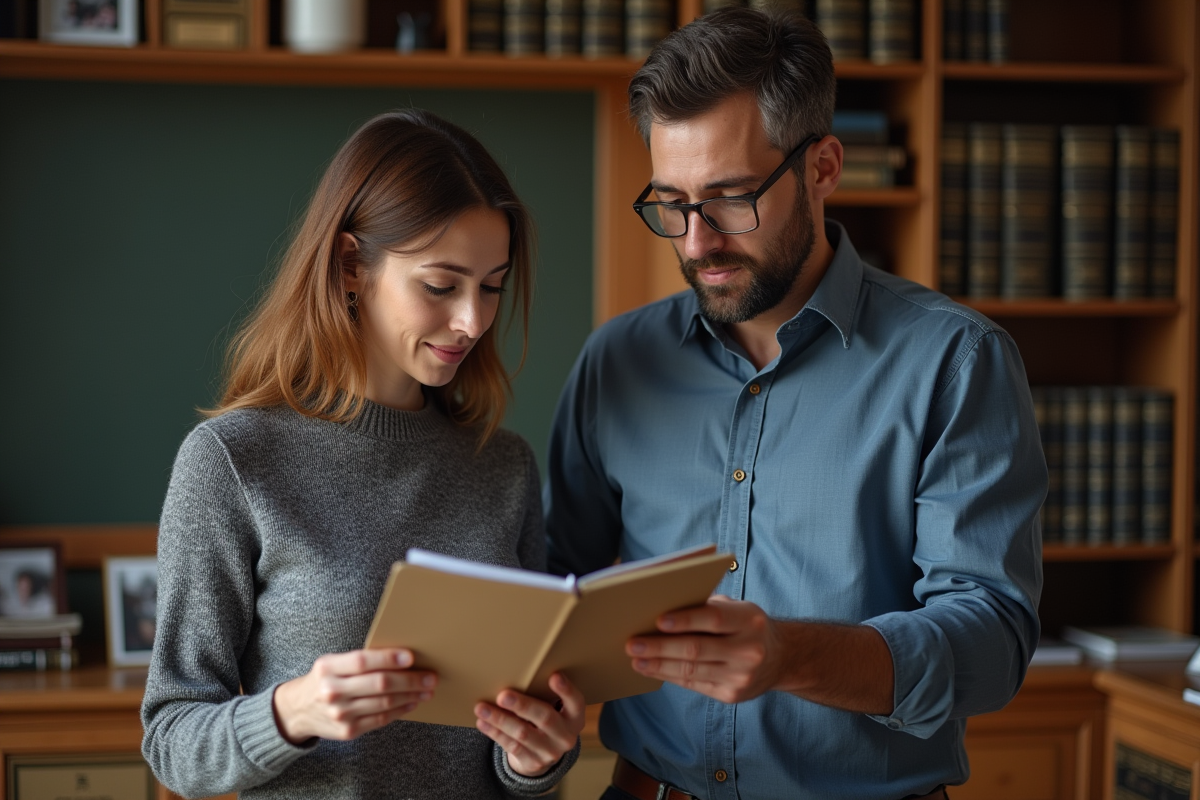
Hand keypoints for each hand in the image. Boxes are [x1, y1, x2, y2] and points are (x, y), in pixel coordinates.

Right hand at [272, 648, 436, 743]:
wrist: (297, 711)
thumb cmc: (323, 680)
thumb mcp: (331, 663)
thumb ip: (358, 661)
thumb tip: (400, 657)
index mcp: (328, 668)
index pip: (362, 661)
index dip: (388, 658)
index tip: (411, 657)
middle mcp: (332, 692)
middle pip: (379, 684)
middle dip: (410, 680)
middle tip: (430, 677)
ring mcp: (340, 714)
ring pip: (384, 704)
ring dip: (411, 696)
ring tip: (427, 690)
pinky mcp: (348, 731)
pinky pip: (381, 720)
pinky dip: (400, 710)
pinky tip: (412, 703)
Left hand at [474, 672, 585, 776]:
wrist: (543, 754)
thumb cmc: (545, 720)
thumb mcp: (553, 709)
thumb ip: (543, 696)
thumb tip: (515, 675)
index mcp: (575, 717)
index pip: (576, 702)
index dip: (566, 690)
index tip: (554, 676)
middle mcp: (566, 736)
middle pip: (545, 718)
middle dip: (522, 705)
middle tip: (503, 695)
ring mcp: (550, 752)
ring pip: (523, 733)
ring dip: (500, 719)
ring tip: (481, 708)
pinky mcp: (533, 762)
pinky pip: (511, 746)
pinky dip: (495, 733)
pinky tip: (483, 723)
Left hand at [626, 595, 783, 703]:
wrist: (781, 659)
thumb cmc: (747, 626)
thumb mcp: (738, 608)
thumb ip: (708, 607)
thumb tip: (662, 611)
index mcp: (749, 620)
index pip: (714, 618)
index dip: (685, 619)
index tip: (658, 620)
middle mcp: (748, 650)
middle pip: (697, 649)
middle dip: (661, 647)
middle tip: (633, 643)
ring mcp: (741, 676)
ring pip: (691, 670)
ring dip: (659, 665)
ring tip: (636, 659)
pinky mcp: (731, 695)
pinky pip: (694, 685)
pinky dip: (669, 676)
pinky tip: (652, 670)